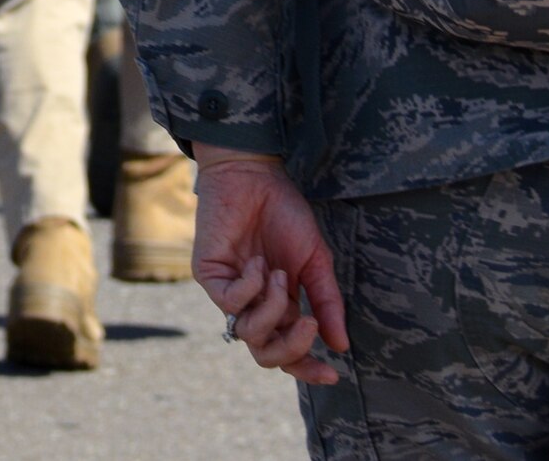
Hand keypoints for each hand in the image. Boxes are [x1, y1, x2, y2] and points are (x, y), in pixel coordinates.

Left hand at [193, 145, 348, 385]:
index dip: (308, 368)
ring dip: (273, 309)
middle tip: (308, 321)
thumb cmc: (284, 213)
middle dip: (291, 348)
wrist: (254, 175)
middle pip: (265, 354)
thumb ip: (326, 301)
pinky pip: (230, 303)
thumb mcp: (315, 260)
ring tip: (280, 274)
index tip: (333, 374)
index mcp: (280, 304)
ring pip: (247, 333)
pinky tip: (259, 264)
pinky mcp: (209, 275)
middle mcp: (253, 304)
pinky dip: (251, 288)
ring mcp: (229, 290)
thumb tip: (339, 345)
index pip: (289, 350)